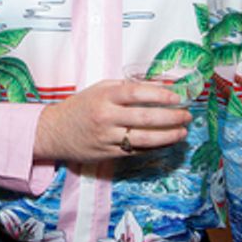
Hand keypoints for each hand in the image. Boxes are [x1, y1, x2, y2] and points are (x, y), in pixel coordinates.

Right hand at [34, 78, 190, 162]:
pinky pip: (136, 151)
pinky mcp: (108, 154)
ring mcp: (107, 137)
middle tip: (187, 115)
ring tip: (182, 132)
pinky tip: (167, 142)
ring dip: (167, 136)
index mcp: (104, 96)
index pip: (136, 93)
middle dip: (170, 117)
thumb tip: (157, 87)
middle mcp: (105, 117)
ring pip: (143, 138)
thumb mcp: (99, 89)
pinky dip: (154, 147)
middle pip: (144, 118)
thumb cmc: (80, 107)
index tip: (177, 97)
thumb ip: (125, 88)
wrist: (55, 132)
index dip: (159, 95)